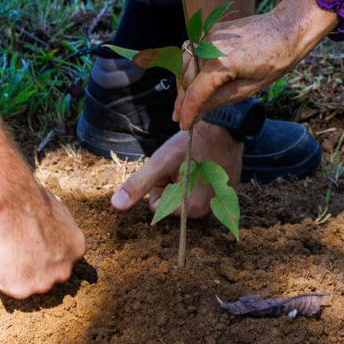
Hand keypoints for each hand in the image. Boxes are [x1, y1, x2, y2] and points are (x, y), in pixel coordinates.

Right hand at [0, 178, 86, 297]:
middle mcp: (65, 270)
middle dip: (34, 267)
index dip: (45, 253)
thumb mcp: (55, 211)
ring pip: (28, 283)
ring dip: (17, 272)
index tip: (32, 245)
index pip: (62, 259)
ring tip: (4, 248)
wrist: (9, 203)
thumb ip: (56, 227)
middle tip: (16, 250)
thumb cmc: (27, 199)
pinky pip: (7, 285)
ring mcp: (44, 282)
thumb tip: (48, 225)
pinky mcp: (22, 290)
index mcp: (76, 248)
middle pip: (49, 276)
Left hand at [113, 125, 245, 220]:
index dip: (160, 186)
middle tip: (185, 167)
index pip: (157, 207)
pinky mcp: (226, 199)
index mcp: (187, 208)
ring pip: (187, 201)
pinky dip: (202, 187)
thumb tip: (116, 205)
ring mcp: (218, 208)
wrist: (224, 130)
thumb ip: (139, 184)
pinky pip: (203, 199)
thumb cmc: (191, 143)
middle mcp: (205, 214)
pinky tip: (206, 171)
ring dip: (187, 187)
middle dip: (174, 188)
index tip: (173, 170)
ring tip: (197, 167)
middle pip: (173, 206)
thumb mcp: (161, 162)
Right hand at [173, 4, 334, 128]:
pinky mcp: (212, 30)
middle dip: (182, 99)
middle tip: (180, 116)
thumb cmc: (276, 58)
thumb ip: (220, 100)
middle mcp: (210, 46)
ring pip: (186, 63)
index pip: (196, 93)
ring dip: (184, 83)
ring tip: (185, 102)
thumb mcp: (250, 88)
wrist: (287, 28)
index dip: (187, 112)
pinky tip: (196, 79)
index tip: (183, 124)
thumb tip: (199, 112)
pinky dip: (192, 66)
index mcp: (222, 63)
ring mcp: (209, 35)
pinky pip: (194, 51)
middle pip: (186, 78)